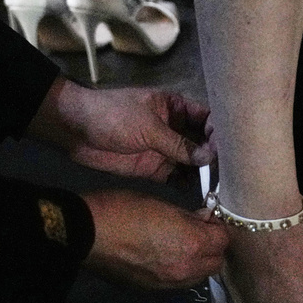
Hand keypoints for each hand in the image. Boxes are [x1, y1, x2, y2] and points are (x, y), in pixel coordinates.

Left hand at [28, 76, 214, 180]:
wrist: (74, 130)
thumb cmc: (113, 116)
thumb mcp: (149, 127)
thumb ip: (179, 144)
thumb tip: (209, 158)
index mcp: (176, 108)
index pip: (207, 119)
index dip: (219, 133)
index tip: (227, 150)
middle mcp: (175, 128)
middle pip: (203, 143)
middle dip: (215, 157)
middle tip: (228, 174)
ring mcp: (165, 150)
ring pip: (193, 162)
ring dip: (204, 173)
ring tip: (219, 187)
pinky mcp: (155, 168)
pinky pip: (178, 177)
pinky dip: (189, 185)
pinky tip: (202, 194)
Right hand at [81, 190, 228, 288]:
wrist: (87, 234)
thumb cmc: (125, 210)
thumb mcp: (163, 205)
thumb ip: (189, 217)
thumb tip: (203, 220)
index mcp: (193, 244)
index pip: (224, 239)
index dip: (217, 227)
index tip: (206, 219)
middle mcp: (187, 269)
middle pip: (216, 262)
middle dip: (212, 248)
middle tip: (198, 233)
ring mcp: (170, 283)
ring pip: (199, 276)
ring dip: (198, 262)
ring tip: (182, 247)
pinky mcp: (153, 290)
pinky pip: (178, 283)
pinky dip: (180, 271)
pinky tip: (166, 258)